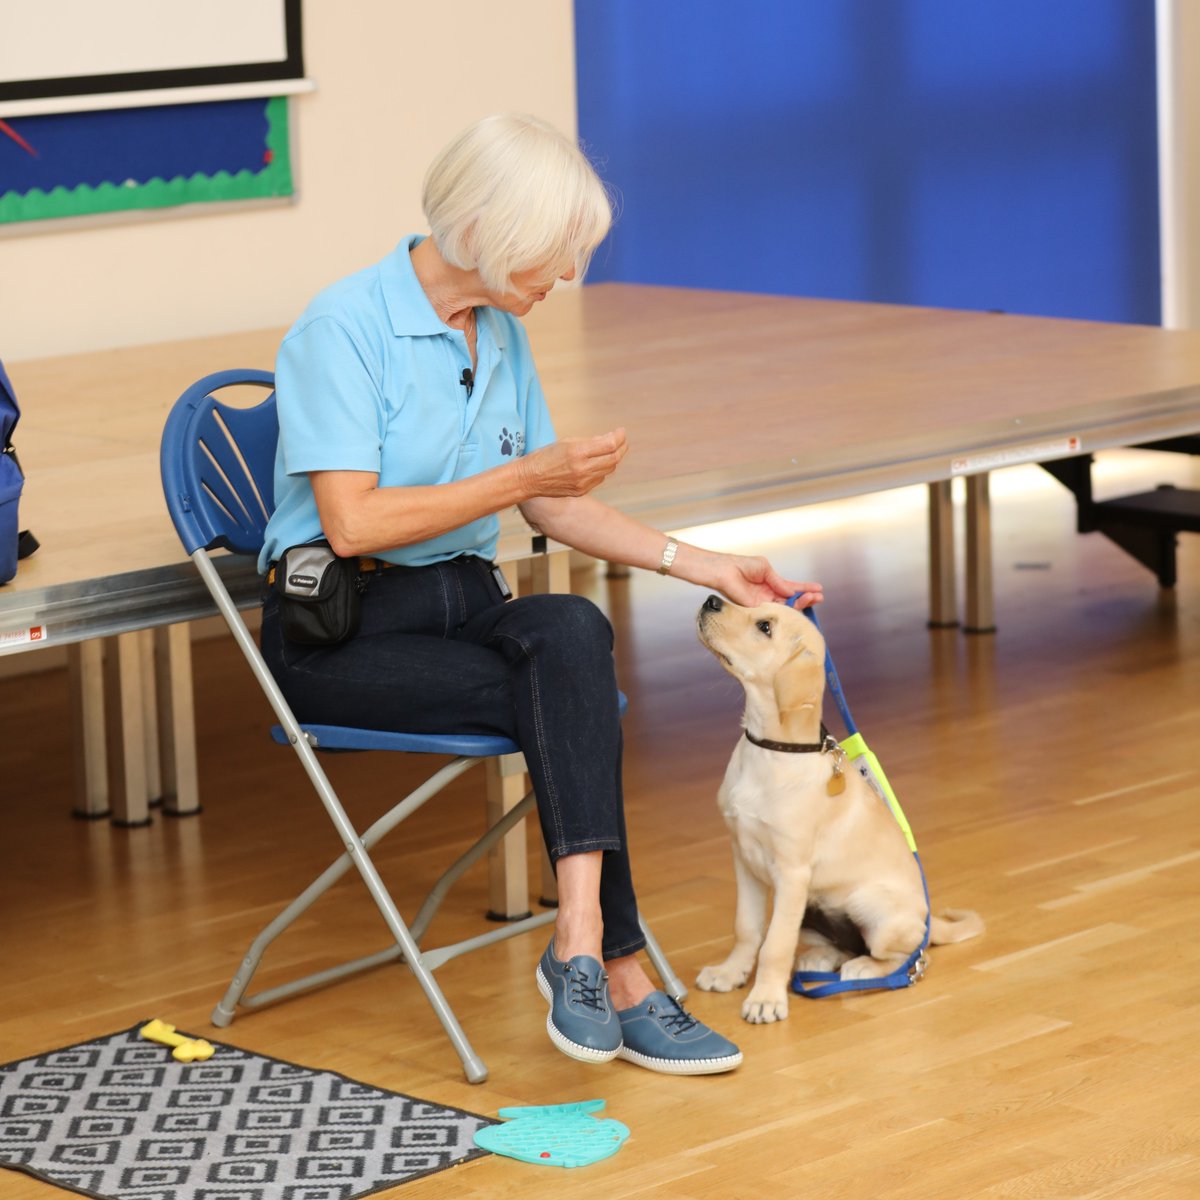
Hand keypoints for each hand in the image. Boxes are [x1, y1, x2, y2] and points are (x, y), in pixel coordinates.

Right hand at [517, 428, 627, 497]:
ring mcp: (583, 483)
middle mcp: (583, 469)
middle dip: (622, 447)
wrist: (529, 479)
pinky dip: (602, 469)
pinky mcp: (582, 491)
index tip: (621, 431)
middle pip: (614, 458)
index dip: (619, 437)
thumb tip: (610, 439)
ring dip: (613, 458)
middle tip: (622, 440)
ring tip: (611, 450)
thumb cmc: (546, 456)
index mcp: (578, 452)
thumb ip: (590, 441)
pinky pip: (600, 478)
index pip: (610, 445)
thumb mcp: (567, 442)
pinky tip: (596, 463)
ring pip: (609, 469)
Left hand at [708, 552, 823, 608]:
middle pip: (792, 601)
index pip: (791, 588)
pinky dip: (787, 611)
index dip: (805, 589)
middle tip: (818, 597)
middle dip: (806, 598)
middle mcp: (769, 595)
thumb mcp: (764, 568)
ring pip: (786, 608)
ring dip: (801, 604)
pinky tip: (798, 607)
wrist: (724, 571)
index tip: (818, 589)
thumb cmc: (740, 566)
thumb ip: (778, 581)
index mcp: (771, 583)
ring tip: (813, 599)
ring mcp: (764, 603)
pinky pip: (774, 612)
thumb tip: (791, 592)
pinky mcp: (757, 610)